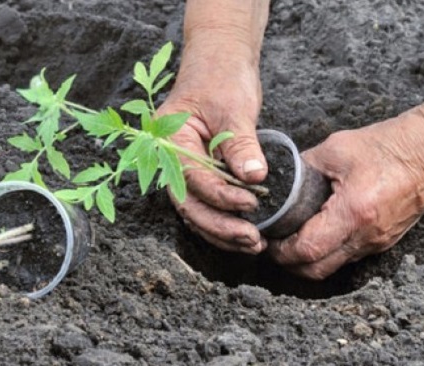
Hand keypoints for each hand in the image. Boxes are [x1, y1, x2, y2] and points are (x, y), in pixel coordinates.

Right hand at [158, 46, 268, 253]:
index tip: (251, 204)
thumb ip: (241, 144)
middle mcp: (170, 160)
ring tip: (254, 244)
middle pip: (189, 205)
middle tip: (252, 239)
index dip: (221, 197)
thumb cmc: (221, 77)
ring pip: (196, 212)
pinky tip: (247, 234)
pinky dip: (225, 221)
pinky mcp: (199, 175)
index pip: (192, 178)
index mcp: (169, 140)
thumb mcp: (234, 108)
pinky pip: (207, 206)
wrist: (219, 62)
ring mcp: (183, 170)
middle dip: (220, 227)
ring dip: (223, 232)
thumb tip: (254, 177)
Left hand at [268, 107, 423, 278]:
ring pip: (333, 267)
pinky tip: (318, 233)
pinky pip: (349, 257)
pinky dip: (328, 252)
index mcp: (353, 213)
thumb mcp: (336, 149)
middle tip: (274, 245)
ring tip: (291, 239)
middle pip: (316, 270)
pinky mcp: (385, 241)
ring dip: (308, 260)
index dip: (281, 250)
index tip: (267, 238)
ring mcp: (378, 242)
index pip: (307, 250)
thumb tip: (279, 181)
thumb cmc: (389, 144)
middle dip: (290, 263)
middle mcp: (366, 236)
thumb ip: (304, 167)